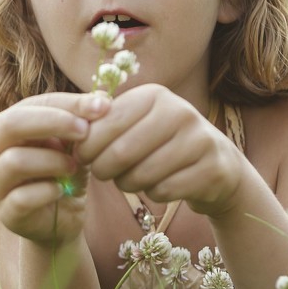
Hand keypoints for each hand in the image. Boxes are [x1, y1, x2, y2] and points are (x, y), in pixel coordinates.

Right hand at [0, 92, 110, 245]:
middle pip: (9, 125)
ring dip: (52, 161)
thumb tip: (103, 97)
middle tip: (84, 131)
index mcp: (8, 127)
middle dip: (52, 123)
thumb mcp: (77, 143)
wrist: (63, 218)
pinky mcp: (6, 213)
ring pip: (14, 161)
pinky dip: (47, 191)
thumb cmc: (66, 171)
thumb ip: (84, 119)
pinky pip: (21, 198)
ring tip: (74, 166)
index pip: (30, 105)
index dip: (66, 103)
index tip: (101, 106)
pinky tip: (62, 191)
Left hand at [73, 84, 244, 217]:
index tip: (84, 156)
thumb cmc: (161, 143)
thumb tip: (70, 131)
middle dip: (104, 169)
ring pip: (141, 175)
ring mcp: (200, 140)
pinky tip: (160, 185)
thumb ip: (104, 123)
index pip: (106, 122)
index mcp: (154, 95)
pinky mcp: (212, 170)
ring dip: (128, 184)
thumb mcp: (137, 123)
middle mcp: (179, 112)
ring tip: (132, 178)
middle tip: (103, 173)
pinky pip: (163, 191)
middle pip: (120, 152)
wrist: (217, 164)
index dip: (88, 146)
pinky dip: (154, 194)